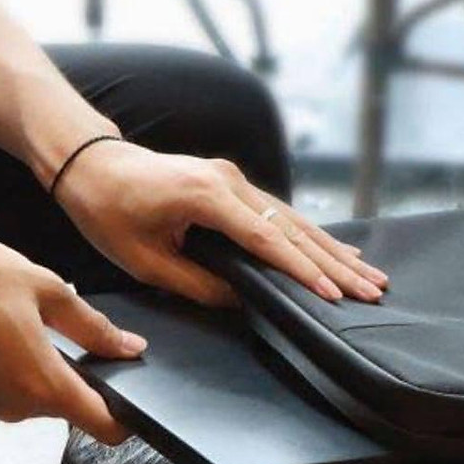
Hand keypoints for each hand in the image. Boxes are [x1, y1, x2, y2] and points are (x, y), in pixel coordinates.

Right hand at [0, 222, 142, 443]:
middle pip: (72, 406)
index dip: (126, 418)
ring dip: (45, 364)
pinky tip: (3, 326)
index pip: (104, 427)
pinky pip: (14, 387)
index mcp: (44, 386)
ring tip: (25, 319)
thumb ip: (94, 328)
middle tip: (64, 326)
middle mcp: (17, 407)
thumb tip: (129, 348)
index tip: (134, 397)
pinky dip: (19, 364)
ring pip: (41, 394)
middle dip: (79, 373)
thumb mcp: (48, 291)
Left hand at [53, 141, 388, 306]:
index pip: (268, 241)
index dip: (303, 271)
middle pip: (294, 229)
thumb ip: (197, 283)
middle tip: (372, 290)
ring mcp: (234, 178)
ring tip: (369, 275)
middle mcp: (230, 182)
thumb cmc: (108, 211)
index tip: (333, 294)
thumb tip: (243, 300)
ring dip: (333, 250)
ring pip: (294, 220)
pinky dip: (311, 236)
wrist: (91, 163)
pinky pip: (280, 214)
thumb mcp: (144, 261)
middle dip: (335, 264)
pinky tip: (338, 252)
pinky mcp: (233, 182)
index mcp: (208, 197)